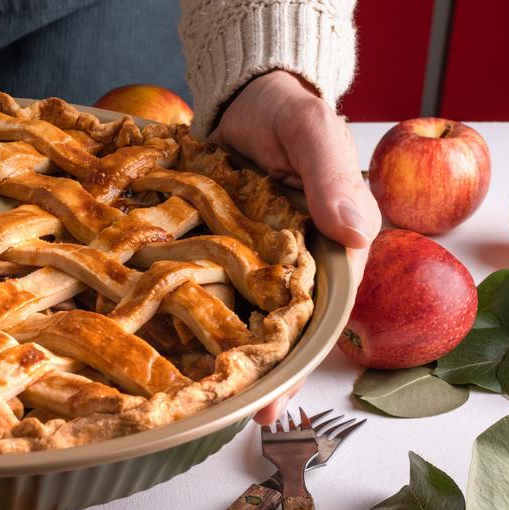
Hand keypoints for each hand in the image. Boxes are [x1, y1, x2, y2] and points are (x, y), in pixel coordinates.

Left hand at [211, 69, 381, 424]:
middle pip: (271, 331)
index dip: (297, 364)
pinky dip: (176, 310)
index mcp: (322, 250)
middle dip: (253, 377)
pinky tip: (153, 342)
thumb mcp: (312, 134)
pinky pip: (192, 282)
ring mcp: (241, 258)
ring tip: (187, 400)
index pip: (316, 318)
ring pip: (231, 316)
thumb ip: (331, 177)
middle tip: (228, 419)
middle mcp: (283, 264)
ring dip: (213, 354)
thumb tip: (355, 232)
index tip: (275, 403)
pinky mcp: (204, 245)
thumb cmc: (288, 111)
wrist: (243, 91)